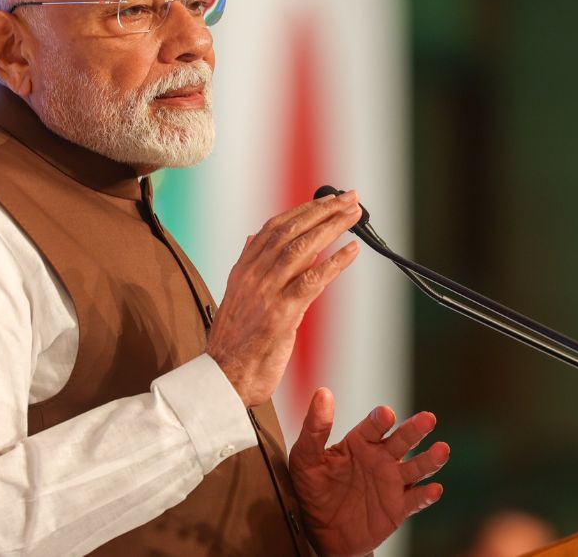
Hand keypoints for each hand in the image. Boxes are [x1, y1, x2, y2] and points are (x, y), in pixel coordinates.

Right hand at [206, 192, 361, 405]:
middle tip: (351, 199)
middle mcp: (253, 275)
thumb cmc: (235, 344)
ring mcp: (267, 293)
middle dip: (324, 211)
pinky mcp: (281, 314)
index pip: (275, 227)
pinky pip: (312, 281)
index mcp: (243, 270)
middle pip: (292, 231)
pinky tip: (352, 251)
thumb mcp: (236, 297)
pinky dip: (335, 262)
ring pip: (302, 248)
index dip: (304, 210)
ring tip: (355, 216)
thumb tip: (251, 239)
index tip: (328, 198)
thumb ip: (248, 266)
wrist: (223, 380)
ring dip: (332, 228)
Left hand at [290, 388, 449, 556]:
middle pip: (402, 440)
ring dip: (431, 459)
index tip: (386, 415)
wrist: (321, 534)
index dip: (381, 419)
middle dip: (415, 429)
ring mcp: (392, 482)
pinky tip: (435, 489)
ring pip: (417, 467)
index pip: (373, 426)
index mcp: (360, 442)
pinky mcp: (398, 507)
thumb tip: (322, 393)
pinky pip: (416, 500)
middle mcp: (381, 458)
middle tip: (427, 419)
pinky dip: (427, 495)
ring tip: (442, 450)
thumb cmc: (312, 490)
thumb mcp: (305, 460)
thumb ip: (314, 428)